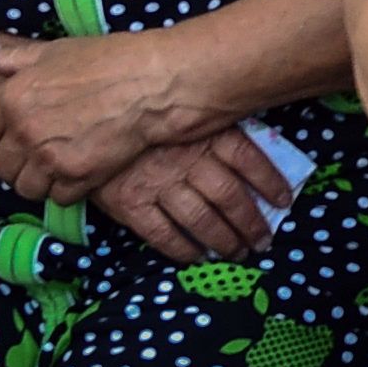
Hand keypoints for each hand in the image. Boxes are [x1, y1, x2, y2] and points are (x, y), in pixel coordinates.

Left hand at [0, 34, 184, 202]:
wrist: (154, 83)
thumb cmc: (109, 60)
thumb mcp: (58, 51)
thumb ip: (17, 57)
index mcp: (13, 97)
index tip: (8, 139)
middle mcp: (25, 130)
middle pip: (1, 166)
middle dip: (15, 164)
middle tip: (36, 156)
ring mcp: (50, 156)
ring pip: (26, 187)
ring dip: (39, 181)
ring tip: (57, 168)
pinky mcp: (77, 176)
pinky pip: (57, 197)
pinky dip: (67, 190)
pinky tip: (81, 172)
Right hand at [94, 128, 294, 262]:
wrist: (83, 123)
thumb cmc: (139, 112)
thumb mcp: (182, 109)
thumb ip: (212, 122)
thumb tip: (247, 136)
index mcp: (204, 133)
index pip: (249, 159)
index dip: (270, 182)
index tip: (284, 202)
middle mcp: (187, 160)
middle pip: (229, 197)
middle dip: (251, 223)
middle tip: (263, 241)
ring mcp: (159, 184)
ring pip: (202, 219)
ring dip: (225, 240)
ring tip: (239, 253)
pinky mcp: (131, 204)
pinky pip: (163, 234)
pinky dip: (184, 249)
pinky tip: (198, 257)